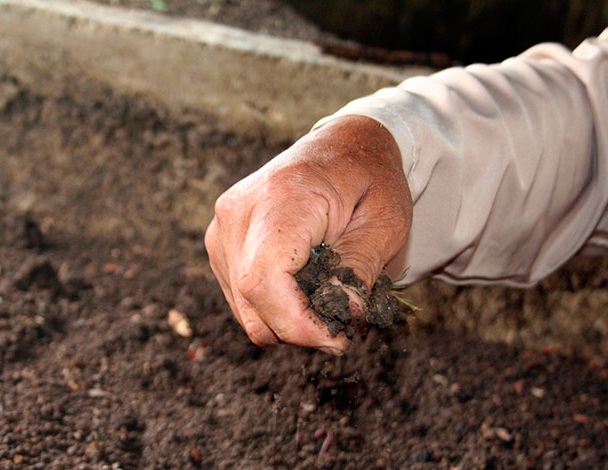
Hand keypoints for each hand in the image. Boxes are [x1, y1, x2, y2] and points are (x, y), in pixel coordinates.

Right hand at [204, 115, 411, 352]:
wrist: (343, 146)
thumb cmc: (370, 178)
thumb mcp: (386, 221)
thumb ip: (361, 269)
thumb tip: (342, 316)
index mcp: (281, 196)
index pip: (264, 280)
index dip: (296, 323)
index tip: (337, 338)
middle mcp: (238, 211)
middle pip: (251, 299)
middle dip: (299, 329)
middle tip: (342, 328)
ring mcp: (222, 227)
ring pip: (244, 308)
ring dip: (287, 322)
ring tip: (327, 302)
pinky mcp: (221, 243)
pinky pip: (241, 298)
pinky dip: (274, 308)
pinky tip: (305, 289)